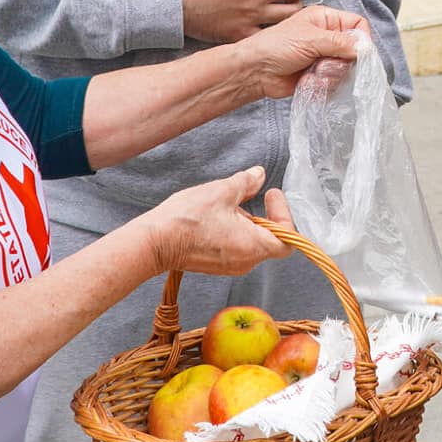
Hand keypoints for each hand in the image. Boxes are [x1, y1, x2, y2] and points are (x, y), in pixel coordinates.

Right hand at [138, 167, 293, 277]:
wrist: (154, 242)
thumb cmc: (187, 220)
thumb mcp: (222, 191)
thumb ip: (246, 183)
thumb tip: (258, 175)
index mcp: (254, 247)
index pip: (288, 240)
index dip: (284, 215)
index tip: (271, 195)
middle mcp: (245, 262)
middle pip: (270, 240)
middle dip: (263, 215)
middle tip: (250, 194)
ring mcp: (230, 266)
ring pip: (251, 243)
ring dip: (246, 222)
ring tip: (227, 203)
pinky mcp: (216, 264)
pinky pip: (236, 247)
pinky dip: (233, 231)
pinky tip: (216, 215)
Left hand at [236, 5, 367, 98]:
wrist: (256, 72)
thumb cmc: (276, 47)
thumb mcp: (310, 39)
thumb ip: (340, 42)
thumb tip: (365, 49)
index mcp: (326, 20)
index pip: (358, 25)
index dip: (362, 39)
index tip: (358, 53)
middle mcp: (328, 37)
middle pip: (355, 51)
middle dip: (341, 62)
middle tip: (323, 64)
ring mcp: (325, 57)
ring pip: (346, 69)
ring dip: (331, 74)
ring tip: (312, 72)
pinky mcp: (321, 75)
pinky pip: (336, 83)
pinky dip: (324, 85)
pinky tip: (308, 81)